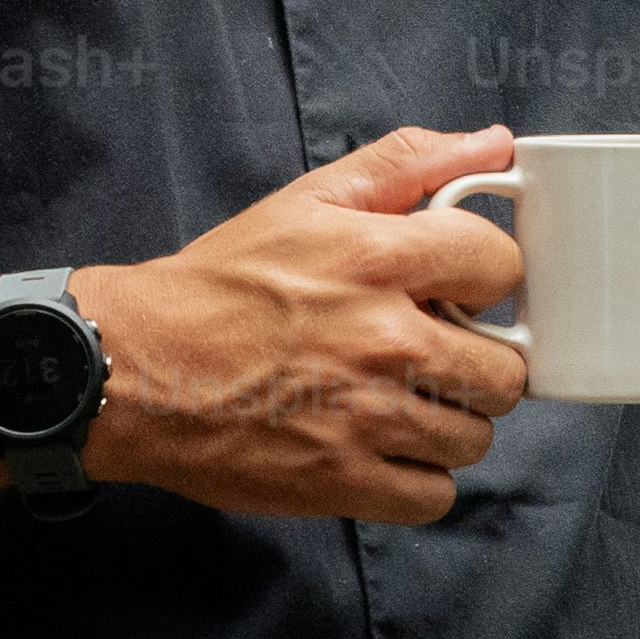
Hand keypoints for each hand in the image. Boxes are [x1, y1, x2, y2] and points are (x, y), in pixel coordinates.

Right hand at [75, 125, 529, 519]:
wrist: (134, 368)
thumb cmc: (217, 287)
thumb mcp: (306, 201)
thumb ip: (406, 165)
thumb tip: (492, 143)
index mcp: (380, 259)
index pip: (502, 268)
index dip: (483, 281)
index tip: (456, 294)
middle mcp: (385, 341)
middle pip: (505, 371)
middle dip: (474, 363)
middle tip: (428, 358)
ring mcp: (367, 419)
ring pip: (476, 437)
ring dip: (446, 424)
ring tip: (396, 405)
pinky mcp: (343, 482)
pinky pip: (435, 495)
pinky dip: (416, 480)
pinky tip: (381, 451)